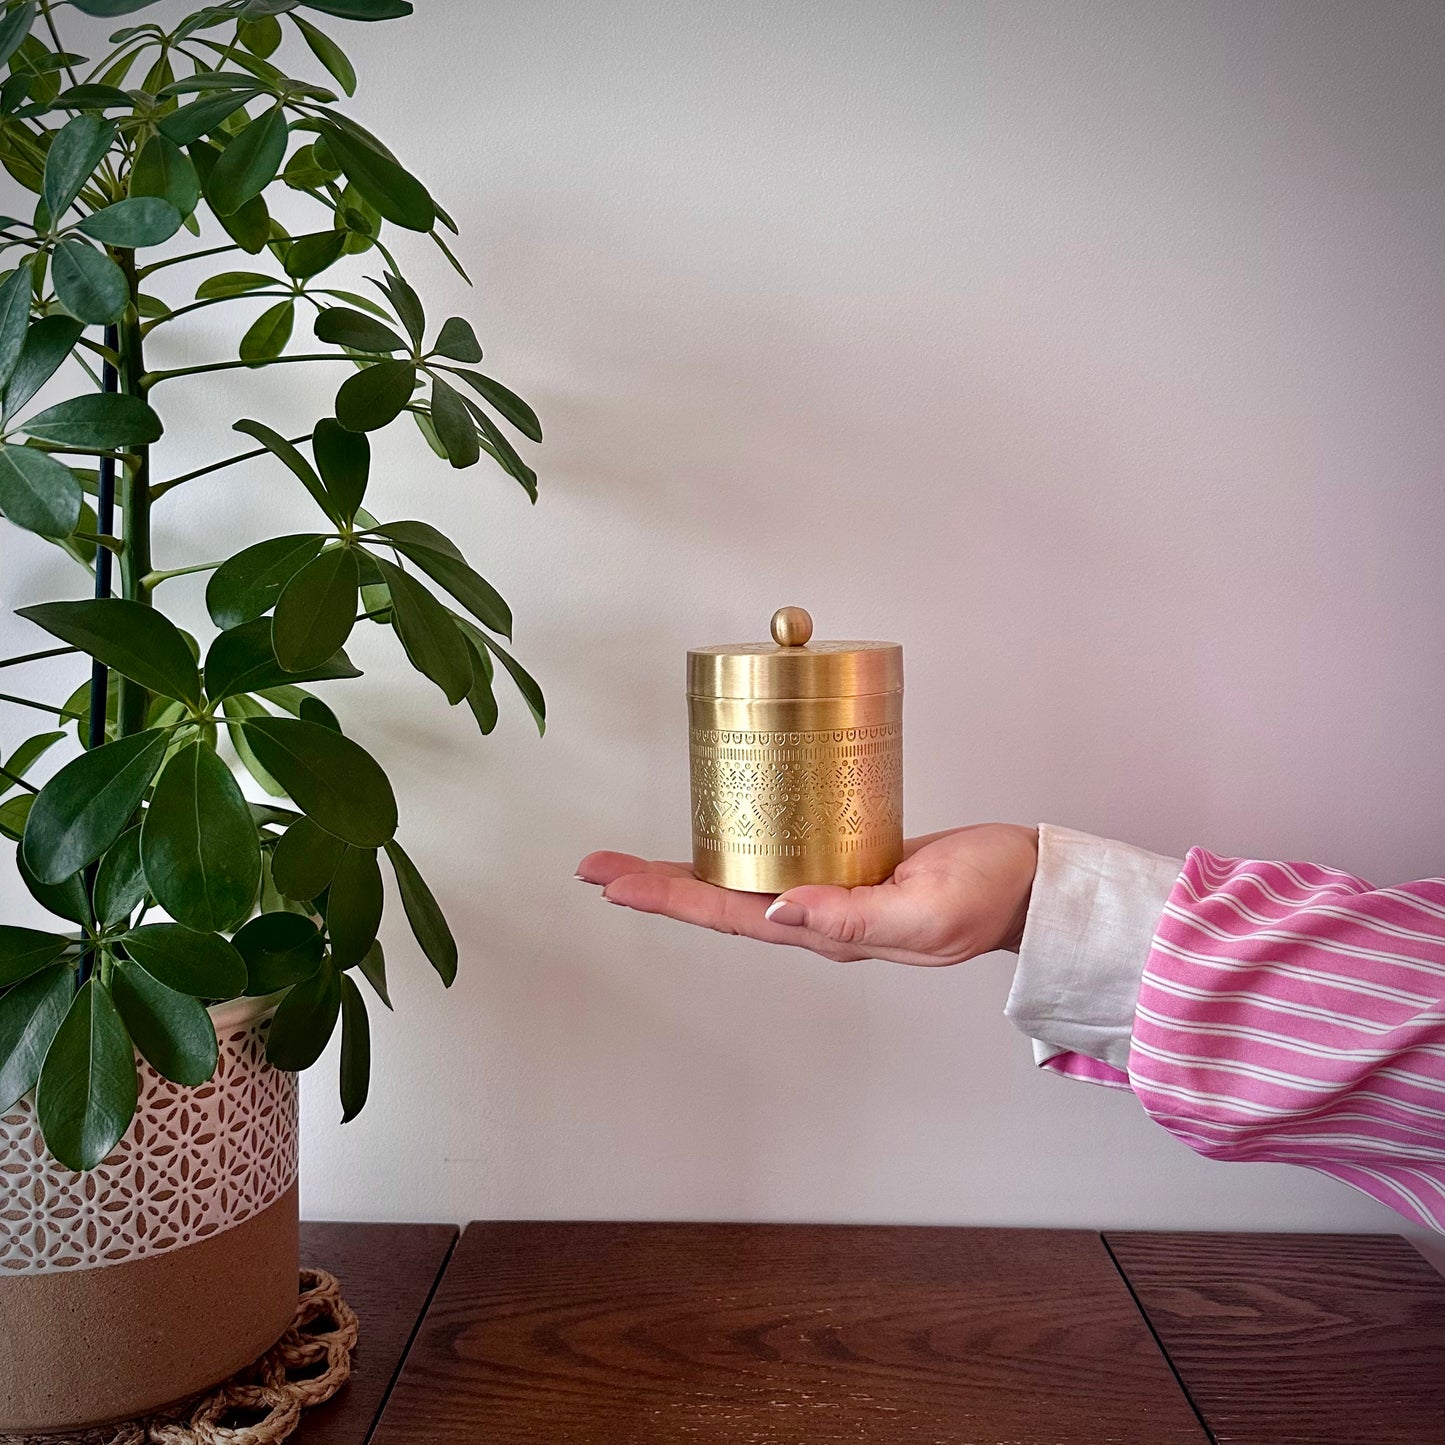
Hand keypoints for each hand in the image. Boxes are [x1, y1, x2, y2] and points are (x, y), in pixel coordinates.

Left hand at [576, 824, 1038, 965]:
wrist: (1029, 885)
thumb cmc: (989, 896)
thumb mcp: (925, 909)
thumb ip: (853, 917)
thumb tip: (777, 913)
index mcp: (829, 933)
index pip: (729, 916)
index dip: (667, 896)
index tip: (612, 881)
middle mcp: (817, 918)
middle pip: (719, 901)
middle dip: (655, 885)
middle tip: (595, 867)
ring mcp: (828, 893)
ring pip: (740, 881)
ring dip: (684, 869)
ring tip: (633, 859)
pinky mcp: (844, 864)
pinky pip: (776, 858)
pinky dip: (735, 845)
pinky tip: (718, 833)